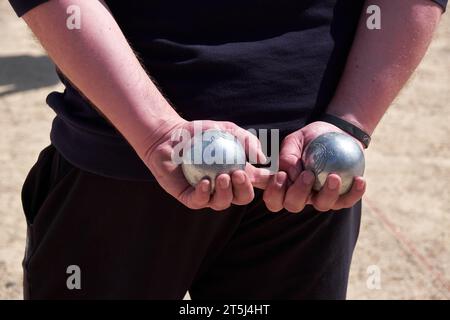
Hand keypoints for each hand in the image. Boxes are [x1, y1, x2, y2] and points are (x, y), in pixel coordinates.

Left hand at [143, 119, 269, 210]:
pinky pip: (199, 201)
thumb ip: (246, 140)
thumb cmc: (200, 132)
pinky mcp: (189, 198)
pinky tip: (205, 182)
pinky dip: (204, 194)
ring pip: (222, 203)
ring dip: (226, 193)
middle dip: (244, 190)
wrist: (170, 136)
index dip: (268, 183)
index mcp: (237, 174)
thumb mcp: (226, 129)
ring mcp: (208, 194)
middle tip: (238, 174)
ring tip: (222, 177)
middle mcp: (225, 187)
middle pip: (242, 197)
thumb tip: (261, 159)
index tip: (272, 175)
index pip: (257, 182)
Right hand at [263, 121, 366, 212]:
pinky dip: (354, 193)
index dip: (273, 192)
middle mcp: (300, 194)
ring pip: (321, 205)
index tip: (281, 174)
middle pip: (293, 205)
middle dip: (298, 194)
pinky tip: (360, 180)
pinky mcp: (341, 196)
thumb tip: (289, 172)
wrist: (337, 133)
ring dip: (327, 193)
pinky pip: (347, 200)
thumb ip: (287, 154)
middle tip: (308, 175)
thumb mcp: (296, 139)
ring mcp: (320, 197)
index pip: (273, 197)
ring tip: (334, 176)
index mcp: (285, 184)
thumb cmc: (312, 137)